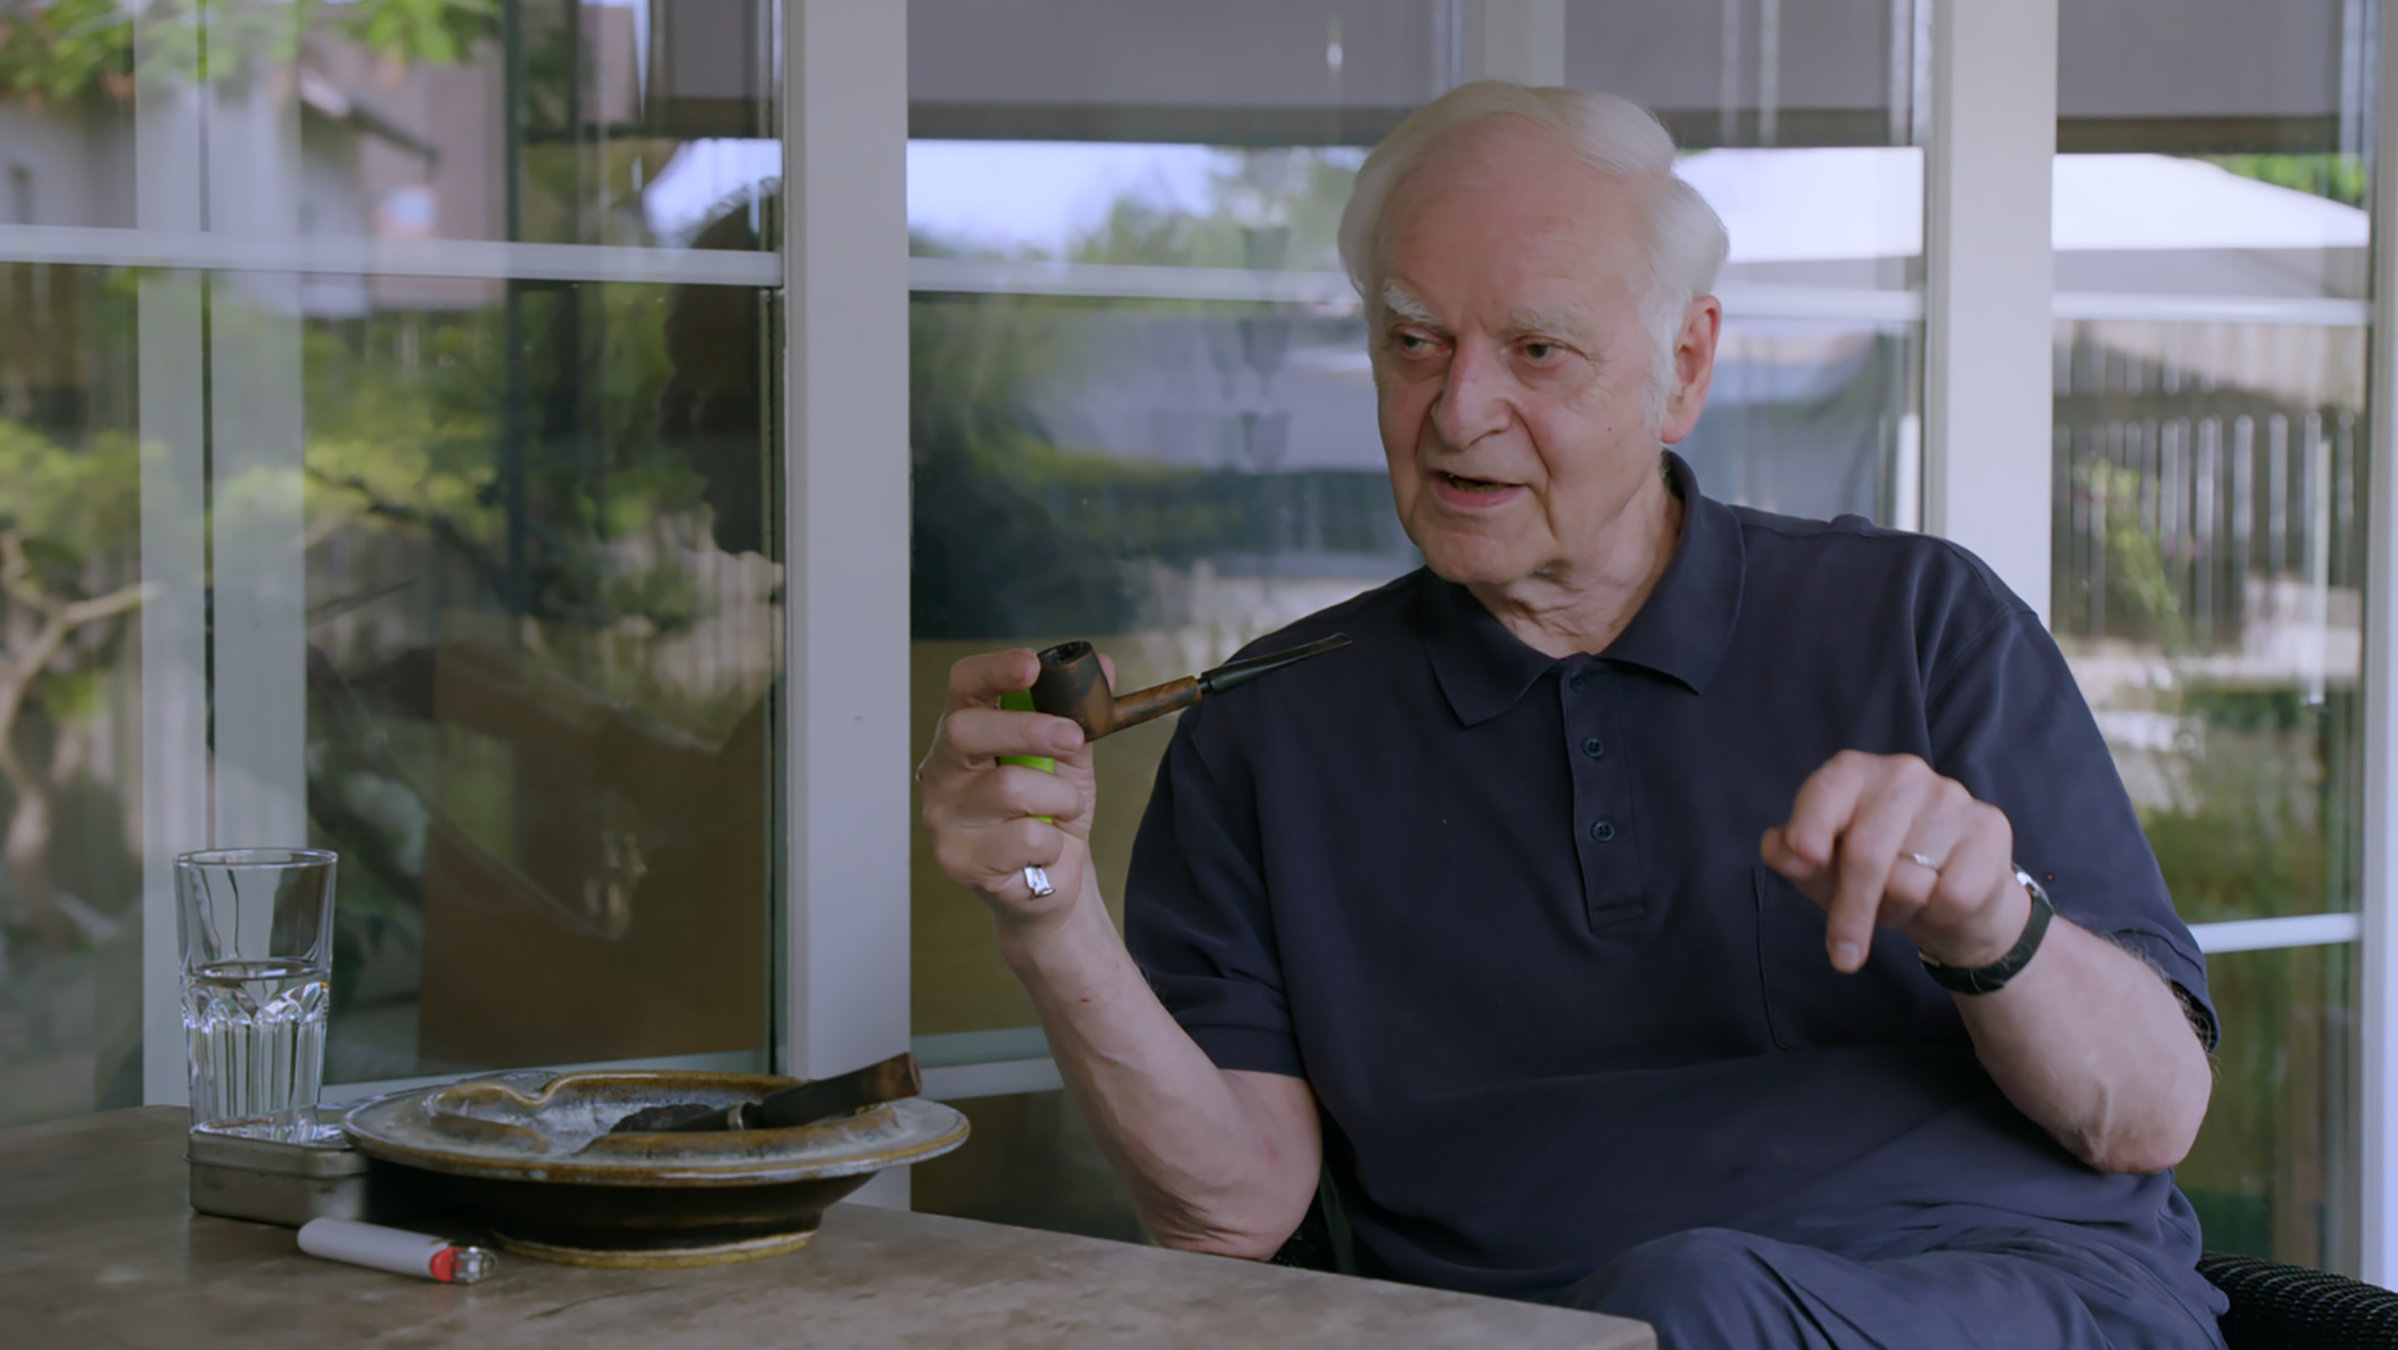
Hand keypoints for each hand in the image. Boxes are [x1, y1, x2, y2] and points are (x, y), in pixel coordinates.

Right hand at [916, 649, 1110, 933]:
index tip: (1031, 665)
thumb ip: (1080, 714)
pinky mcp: (958, 860)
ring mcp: (943, 817)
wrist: (1050, 880)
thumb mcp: (1071, 757)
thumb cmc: (1050, 812)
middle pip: (967, 730)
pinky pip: (1024, 838)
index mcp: (965, 733)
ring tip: (1064, 812)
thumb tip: (1106, 668)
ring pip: (1008, 788)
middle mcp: (942, 771)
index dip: (993, 670)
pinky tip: (1045, 850)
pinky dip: (1053, 842)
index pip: (963, 687)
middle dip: (1030, 729)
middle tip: (1073, 738)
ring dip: (1058, 798)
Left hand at [1759, 751, 2031, 974]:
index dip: (1810, 829)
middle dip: (1850, 912)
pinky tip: (1938, 901)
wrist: (1950, 900)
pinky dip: (1938, 914)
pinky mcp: (1989, 827)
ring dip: (1896, 912)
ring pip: (1910, 880)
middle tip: (1843, 955)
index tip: (1805, 864)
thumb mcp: (1821, 870)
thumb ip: (1792, 856)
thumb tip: (1786, 850)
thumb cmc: (1871, 877)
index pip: (1825, 794)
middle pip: (1866, 852)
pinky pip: (1952, 894)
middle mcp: (1902, 772)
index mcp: (1853, 772)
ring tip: (1900, 904)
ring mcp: (1950, 796)